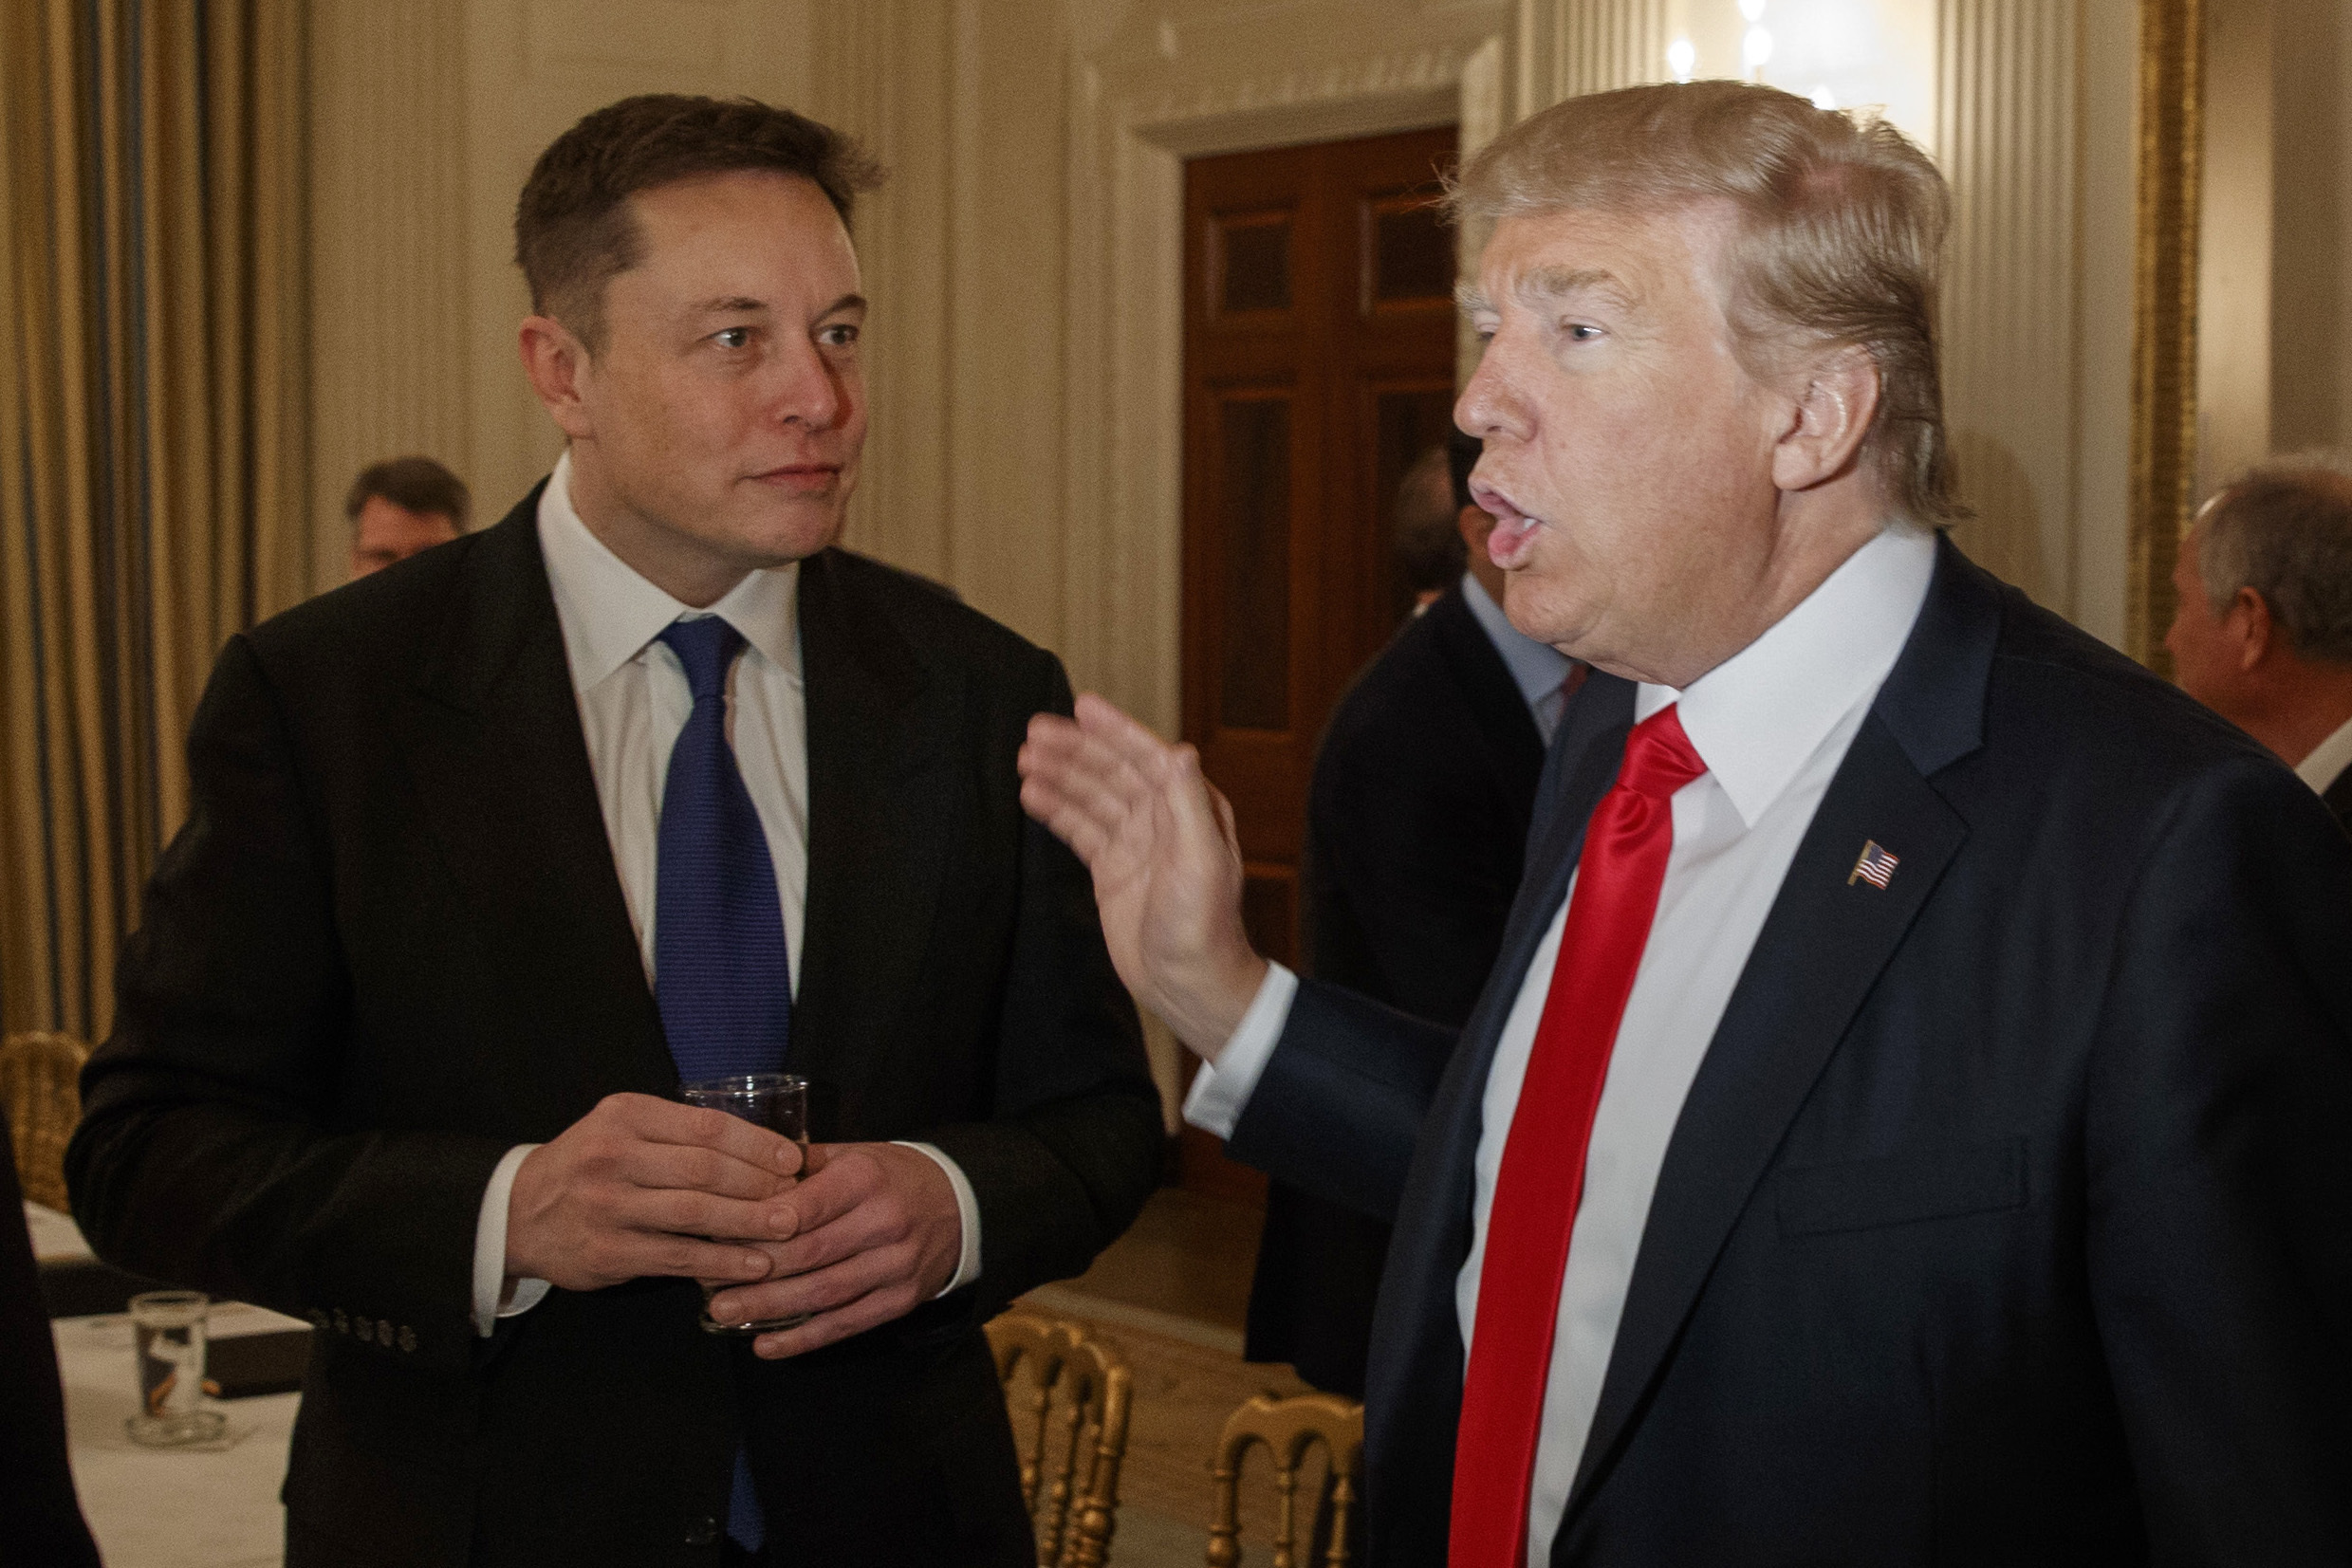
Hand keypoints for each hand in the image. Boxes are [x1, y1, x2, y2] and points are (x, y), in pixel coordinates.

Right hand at [505, 1093, 803, 1292]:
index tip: (793, 1159)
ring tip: (788, 1229)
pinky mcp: (608, 1251)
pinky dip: (721, 1260)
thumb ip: (679, 1135)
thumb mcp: (624, 1130)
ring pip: (695, 1212)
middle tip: (799, 1198)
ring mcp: (609, 1204)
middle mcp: (615, 1155)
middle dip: (760, 1184)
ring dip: (749, 1222)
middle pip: (705, 1168)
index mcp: (627, 1115)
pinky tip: (753, 1265)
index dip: (757, 1144)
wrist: (518, 1213)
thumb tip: (764, 1153)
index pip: (707, 1126)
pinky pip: (677, 1255)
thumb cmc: (589, 1166)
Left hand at [702, 1142, 963, 1358]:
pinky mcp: (900, 1300)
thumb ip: (802, 1166)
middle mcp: (884, 1222)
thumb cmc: (891, 1177)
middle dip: (754, 1272)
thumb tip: (742, 1175)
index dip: (761, 1226)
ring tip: (724, 1314)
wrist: (960, 1205)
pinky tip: (766, 1345)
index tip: (719, 1237)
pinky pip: (846, 1324)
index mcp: (866, 1178)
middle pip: (809, 1253)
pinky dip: (804, 1339)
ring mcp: (895, 1265)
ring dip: (770, 1308)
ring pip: (823, 1294)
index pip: (805, 1206)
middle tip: (709, 1285)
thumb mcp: (854, 1154)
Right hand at [1018, 692, 1267, 1058]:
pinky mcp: (1112, 869)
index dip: (1114, 730)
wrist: (1188, 981)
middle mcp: (1161, 819)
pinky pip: (1080, 830)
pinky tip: (1031, 795)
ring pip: (1091, 797)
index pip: (1146, 757)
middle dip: (1075, 749)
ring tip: (1023, 759)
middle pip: (1111, 771)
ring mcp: (1134, 843)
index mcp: (1188, 808)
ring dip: (1059, 775)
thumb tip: (1180, 750)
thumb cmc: (1204, 924)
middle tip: (1034, 731)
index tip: (1082, 706)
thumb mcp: (1201, 859)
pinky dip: (1056, 811)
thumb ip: (1188, 802)